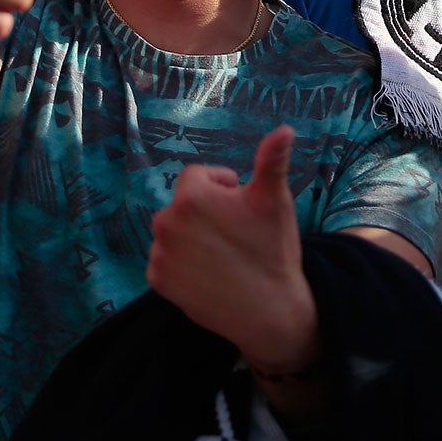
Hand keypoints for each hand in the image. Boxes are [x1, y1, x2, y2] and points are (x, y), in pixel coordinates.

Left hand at [148, 126, 315, 374]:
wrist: (269, 312)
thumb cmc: (273, 250)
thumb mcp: (274, 199)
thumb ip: (272, 159)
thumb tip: (285, 129)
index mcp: (190, 196)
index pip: (197, 176)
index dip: (222, 187)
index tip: (242, 206)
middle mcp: (165, 222)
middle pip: (183, 204)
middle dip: (205, 212)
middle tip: (235, 232)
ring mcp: (159, 254)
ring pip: (175, 232)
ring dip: (192, 236)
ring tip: (223, 255)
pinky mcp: (157, 281)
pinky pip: (166, 260)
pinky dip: (182, 263)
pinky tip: (208, 273)